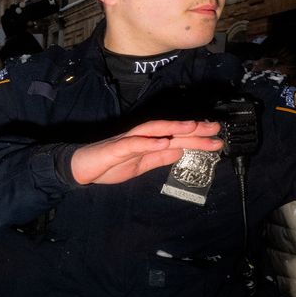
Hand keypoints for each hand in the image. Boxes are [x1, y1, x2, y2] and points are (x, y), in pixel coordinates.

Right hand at [70, 120, 222, 184]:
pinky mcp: (114, 148)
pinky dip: (148, 142)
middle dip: (192, 129)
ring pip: (153, 130)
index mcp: (147, 143)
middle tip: (215, 127)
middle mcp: (139, 137)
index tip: (216, 137)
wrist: (78, 168)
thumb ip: (159, 158)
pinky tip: (163, 142)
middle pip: (169, 129)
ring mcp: (127, 141)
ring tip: (193, 127)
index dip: (196, 136)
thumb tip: (180, 151)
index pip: (175, 137)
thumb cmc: (108, 165)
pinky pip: (133, 144)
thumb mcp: (140, 166)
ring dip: (173, 128)